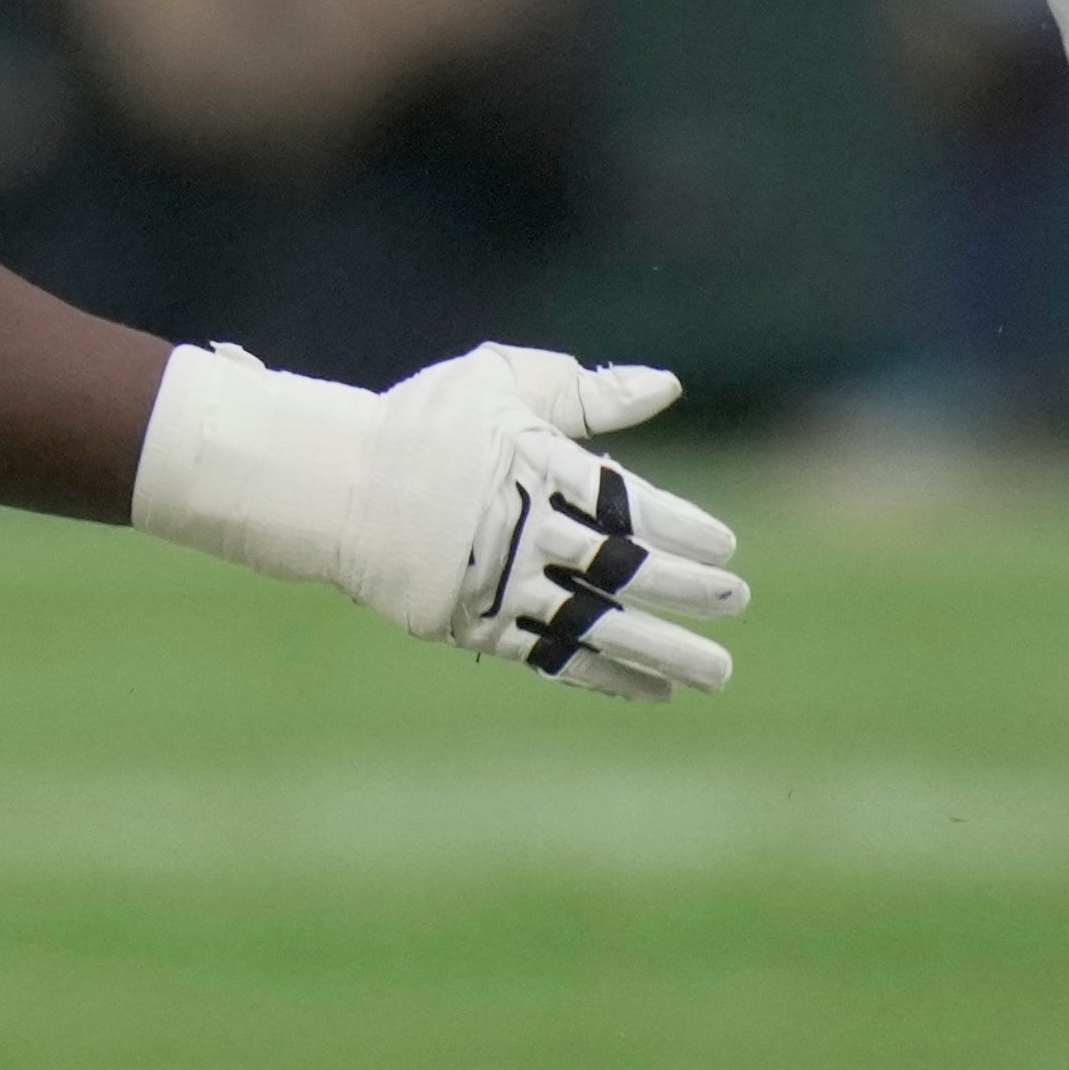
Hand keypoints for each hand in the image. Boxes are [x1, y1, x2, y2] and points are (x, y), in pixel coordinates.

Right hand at [373, 343, 744, 693]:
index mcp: (535, 464)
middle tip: (736, 602)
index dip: (678, 526)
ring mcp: (499, 582)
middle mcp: (523, 529)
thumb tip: (666, 386)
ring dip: (662, 651)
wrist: (332, 484)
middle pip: (620, 567)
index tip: (724, 546)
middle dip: (684, 589)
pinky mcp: (475, 624)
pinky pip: (554, 657)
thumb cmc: (424, 422)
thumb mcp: (500, 379)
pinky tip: (655, 690)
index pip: (626, 502)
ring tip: (718, 673)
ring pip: (596, 624)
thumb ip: (586, 390)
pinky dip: (608, 677)